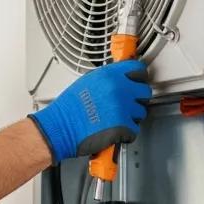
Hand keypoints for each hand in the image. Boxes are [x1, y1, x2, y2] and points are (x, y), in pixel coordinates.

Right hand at [29, 60, 151, 162]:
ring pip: (140, 113)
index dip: (138, 77)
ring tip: (114, 120)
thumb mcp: (86, 83)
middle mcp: (119, 89)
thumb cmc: (67, 110)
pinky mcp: (123, 126)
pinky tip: (112, 131)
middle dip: (136, 100)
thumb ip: (107, 80)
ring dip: (130, 118)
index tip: (137, 82)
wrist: (59, 128)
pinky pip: (134, 130)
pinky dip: (124, 134)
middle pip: (144, 92)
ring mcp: (123, 108)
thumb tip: (120, 80)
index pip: (138, 69)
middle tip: (125, 106)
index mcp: (109, 75)